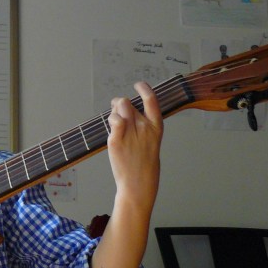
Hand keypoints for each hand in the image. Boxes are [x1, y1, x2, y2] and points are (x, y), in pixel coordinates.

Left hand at [107, 81, 162, 208]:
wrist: (138, 183)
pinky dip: (111, 120)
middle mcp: (144, 127)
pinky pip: (112, 120)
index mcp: (156, 127)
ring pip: (118, 108)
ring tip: (115, 122)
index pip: (152, 100)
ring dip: (114, 111)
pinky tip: (112, 128)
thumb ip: (142, 125)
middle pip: (128, 103)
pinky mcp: (117, 140)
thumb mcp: (151, 141)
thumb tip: (128, 111)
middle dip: (120, 103)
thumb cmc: (144, 164)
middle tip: (117, 109)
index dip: (144, 89)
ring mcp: (130, 133)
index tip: (138, 85)